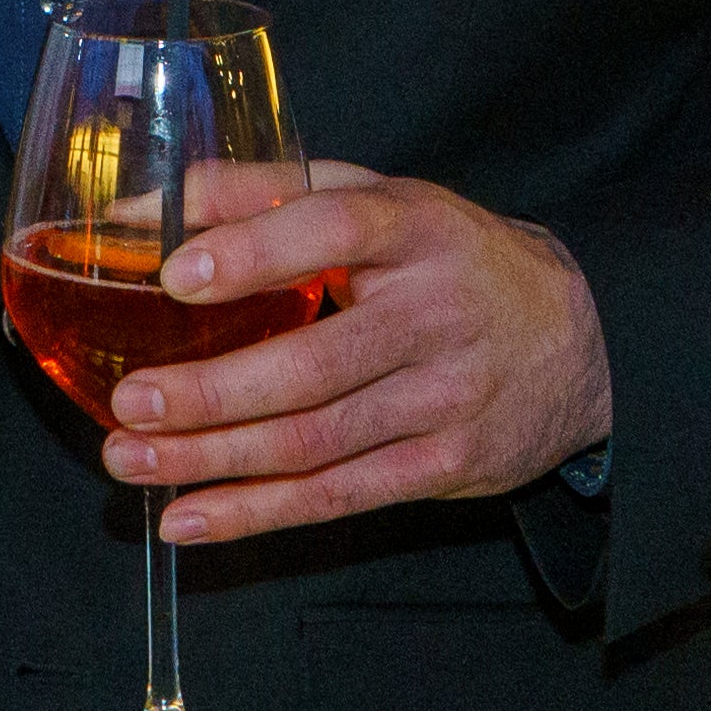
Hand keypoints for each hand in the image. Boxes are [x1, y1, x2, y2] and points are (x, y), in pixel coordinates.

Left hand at [100, 160, 610, 543]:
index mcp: (412, 229)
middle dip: (212, 393)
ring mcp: (443, 398)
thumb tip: (143, 206)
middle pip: (314, 365)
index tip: (177, 277)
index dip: (254, 253)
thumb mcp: (376, 199)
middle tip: (131, 404)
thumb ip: (263, 192)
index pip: (333, 231)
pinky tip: (191, 518)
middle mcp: (432, 314)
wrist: (579, 339)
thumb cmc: (447, 259)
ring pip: (316, 441)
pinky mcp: (444, 465)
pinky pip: (339, 496)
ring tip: (131, 459)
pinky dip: (258, 514)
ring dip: (215, 459)